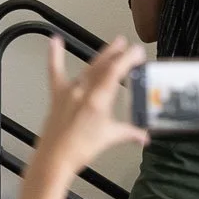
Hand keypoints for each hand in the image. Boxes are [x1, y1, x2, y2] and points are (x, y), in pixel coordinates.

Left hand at [37, 36, 148, 174]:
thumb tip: (144, 137)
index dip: (127, 59)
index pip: (115, 73)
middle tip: (127, 45)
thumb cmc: (81, 150)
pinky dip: (54, 56)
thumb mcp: (109, 138)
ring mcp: (69, 92)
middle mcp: (83, 92)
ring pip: (87, 68)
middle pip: (102, 67)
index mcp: (98, 100)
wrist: (54, 158)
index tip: (136, 51)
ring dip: (101, 56)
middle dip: (116, 54)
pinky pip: (55, 72)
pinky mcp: (57, 95)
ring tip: (113, 46)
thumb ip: (129, 133)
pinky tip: (55, 40)